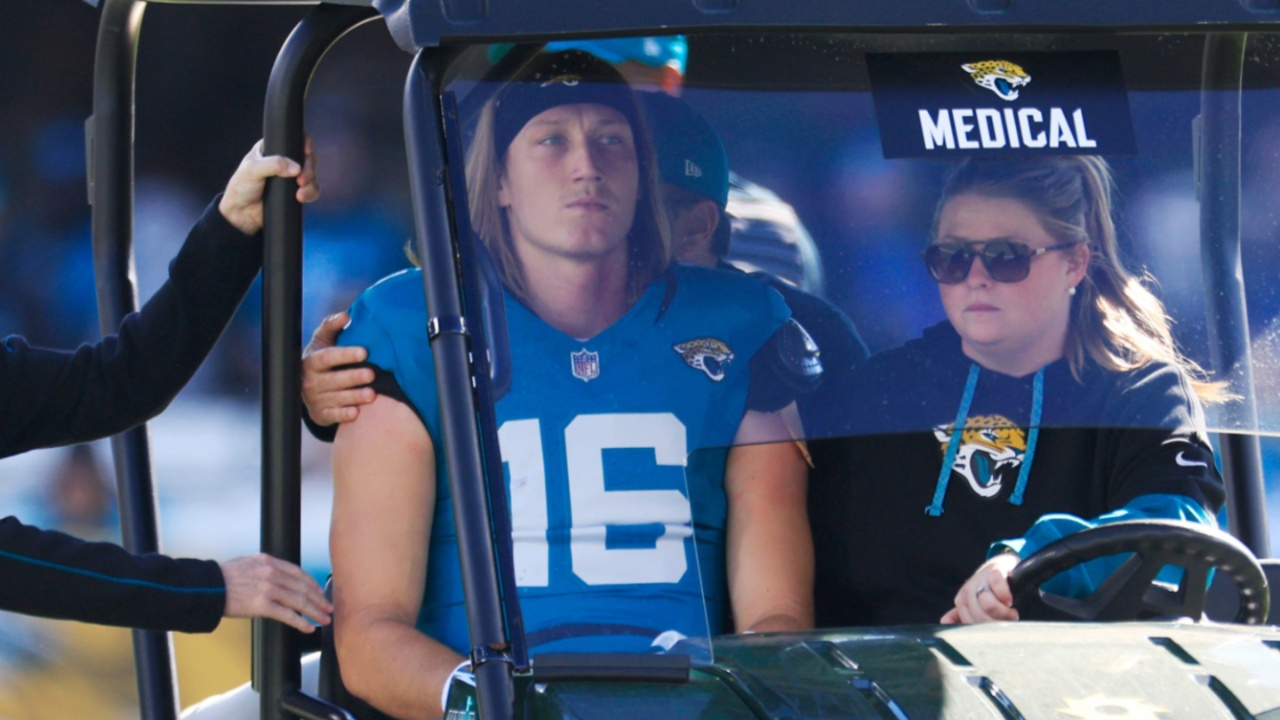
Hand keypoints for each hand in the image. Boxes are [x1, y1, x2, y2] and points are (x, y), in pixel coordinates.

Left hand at [218, 137, 319, 235]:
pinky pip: (311, 190)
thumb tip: (296, 168)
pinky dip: (310, 193)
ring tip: (300, 193)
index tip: (306, 151)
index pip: (293, 139)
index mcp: (271, 149)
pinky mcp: (295, 192)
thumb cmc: (241, 188)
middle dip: (309, 168)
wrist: (240, 214)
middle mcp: (283, 162)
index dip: (304, 142)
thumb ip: (272, 165)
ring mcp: (290, 178)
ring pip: (311, 175)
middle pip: (307, 158)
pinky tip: (301, 198)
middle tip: (302, 179)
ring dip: (311, 183)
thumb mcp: (252, 170)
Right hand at [220, 554, 332, 632]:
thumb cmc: (222, 578)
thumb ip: (263, 567)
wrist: (206, 587)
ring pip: (299, 601)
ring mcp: (268, 588)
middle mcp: (271, 572)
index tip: (320, 592)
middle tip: (329, 608)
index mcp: (269, 561)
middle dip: (319, 599)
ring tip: (324, 619)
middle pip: (303, 587)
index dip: (312, 584)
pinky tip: (309, 628)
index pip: (298, 572)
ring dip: (315, 611)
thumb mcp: (246, 563)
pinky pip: (287, 615)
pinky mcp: (262, 604)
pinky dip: (301, 622)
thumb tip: (275, 575)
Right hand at [301, 312, 375, 426]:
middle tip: (372, 374)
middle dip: (352, 377)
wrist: (310, 386)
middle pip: (333, 380)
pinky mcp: (320, 415)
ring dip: (354, 397)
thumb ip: (332, 326)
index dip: (345, 355)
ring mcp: (314, 400)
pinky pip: (332, 416)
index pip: (327, 358)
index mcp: (311, 362)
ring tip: (372, 394)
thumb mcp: (323, 340)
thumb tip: (346, 315)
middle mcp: (310, 382)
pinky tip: (357, 413)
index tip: (364, 352)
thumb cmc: (323, 358)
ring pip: (335, 399)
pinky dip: (343, 415)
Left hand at [940, 552, 1020, 624]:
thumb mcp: (974, 605)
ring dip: (1004, 612)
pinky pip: (998, 587)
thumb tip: (945, 623)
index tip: (997, 628)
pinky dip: (1006, 595)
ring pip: (989, 605)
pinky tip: (1009, 599)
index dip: (986, 631)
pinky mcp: (994, 570)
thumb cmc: (988, 590)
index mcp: (961, 602)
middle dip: (998, 622)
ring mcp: (979, 580)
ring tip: (1010, 610)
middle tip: (1008, 619)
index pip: (970, 625)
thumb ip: (961, 617)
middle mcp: (967, 591)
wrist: (999, 567)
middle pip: (981, 617)